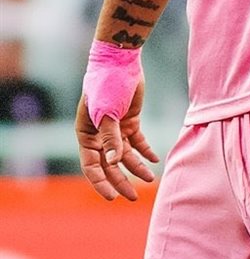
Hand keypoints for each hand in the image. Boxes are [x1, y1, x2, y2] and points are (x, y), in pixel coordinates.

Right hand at [77, 82, 157, 201]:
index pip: (92, 166)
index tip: (113, 197)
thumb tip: (114, 163)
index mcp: (86, 135)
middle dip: (121, 181)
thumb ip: (112, 138)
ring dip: (136, 167)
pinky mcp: (129, 120)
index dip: (102, 182)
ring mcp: (115, 128)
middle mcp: (99, 135)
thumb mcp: (108, 113)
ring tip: (150, 179)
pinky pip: (137, 141)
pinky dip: (145, 150)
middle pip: (110, 164)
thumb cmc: (107, 86)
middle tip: (134, 197)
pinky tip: (154, 160)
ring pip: (125, 154)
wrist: (120, 61)